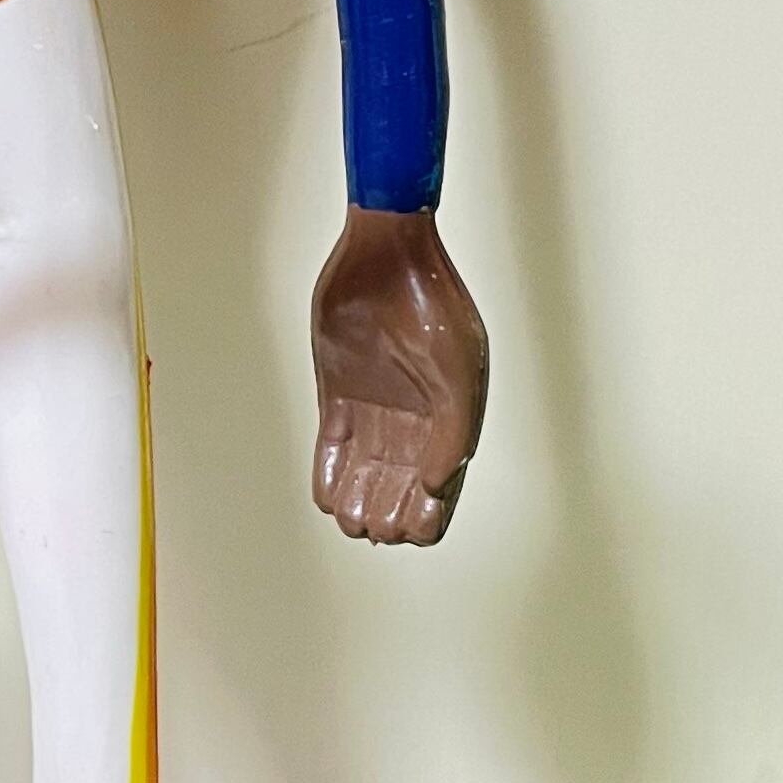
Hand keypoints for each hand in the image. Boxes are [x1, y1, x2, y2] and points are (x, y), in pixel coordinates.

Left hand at [310, 206, 487, 545]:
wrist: (386, 255)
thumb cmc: (432, 305)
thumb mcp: (456, 372)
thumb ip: (451, 433)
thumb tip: (436, 488)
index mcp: (448, 422)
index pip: (439, 493)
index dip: (425, 519)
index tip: (410, 527)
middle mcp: (412, 421)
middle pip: (399, 492)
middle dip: (388, 518)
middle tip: (376, 525)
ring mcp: (374, 408)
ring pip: (364, 476)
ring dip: (356, 505)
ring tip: (352, 516)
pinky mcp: (338, 394)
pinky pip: (332, 448)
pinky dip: (329, 477)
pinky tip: (326, 499)